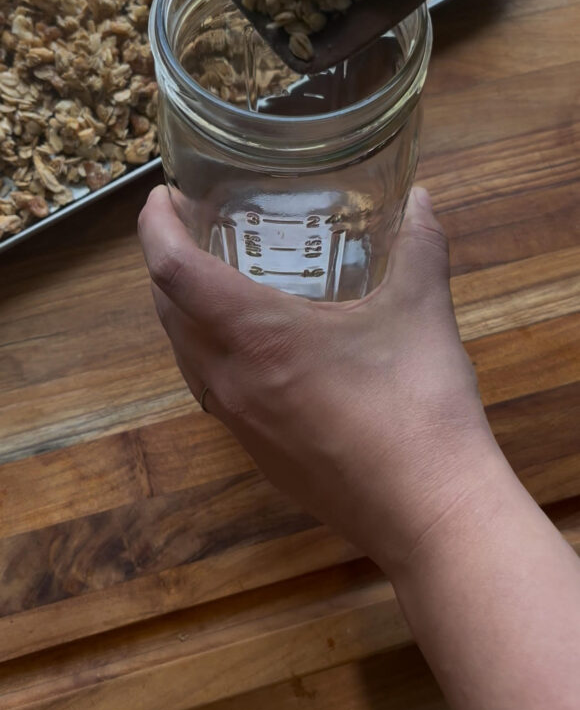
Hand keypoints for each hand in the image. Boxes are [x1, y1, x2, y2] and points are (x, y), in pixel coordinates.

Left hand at [138, 185, 501, 573]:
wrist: (430, 514)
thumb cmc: (420, 406)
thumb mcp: (422, 311)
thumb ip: (420, 245)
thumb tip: (422, 198)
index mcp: (257, 335)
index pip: (172, 269)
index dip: (155, 226)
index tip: (164, 195)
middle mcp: (230, 380)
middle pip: (167, 310)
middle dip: (167, 262)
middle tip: (195, 228)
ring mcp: (240, 424)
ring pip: (185, 354)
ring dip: (184, 310)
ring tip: (218, 279)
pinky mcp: (258, 455)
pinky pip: (211, 390)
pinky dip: (210, 352)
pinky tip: (257, 347)